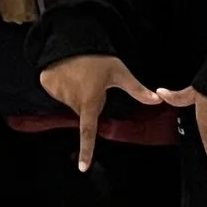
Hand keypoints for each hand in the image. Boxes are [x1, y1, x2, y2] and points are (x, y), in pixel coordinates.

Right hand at [36, 50, 165, 170]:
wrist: (70, 38)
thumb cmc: (97, 58)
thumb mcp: (119, 72)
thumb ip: (137, 89)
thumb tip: (158, 100)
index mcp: (89, 101)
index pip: (88, 131)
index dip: (87, 150)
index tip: (83, 167)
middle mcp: (72, 101)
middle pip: (83, 111)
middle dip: (89, 101)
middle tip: (94, 82)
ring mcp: (57, 93)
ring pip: (71, 101)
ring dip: (77, 93)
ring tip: (81, 74)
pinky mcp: (48, 85)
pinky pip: (59, 92)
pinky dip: (64, 85)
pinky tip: (68, 73)